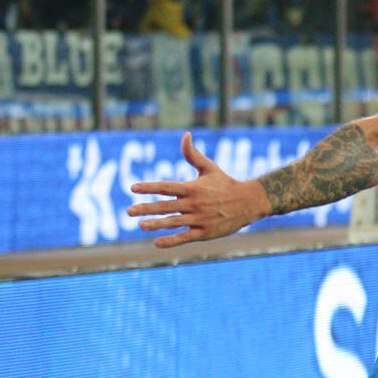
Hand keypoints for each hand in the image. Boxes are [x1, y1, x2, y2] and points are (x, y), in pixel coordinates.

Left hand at [127, 132, 269, 247]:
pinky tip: (157, 243)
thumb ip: (192, 154)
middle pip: (165, 206)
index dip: (149, 187)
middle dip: (145, 208)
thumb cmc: (226, 184)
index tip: (132, 188)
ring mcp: (199, 219)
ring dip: (156, 224)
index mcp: (192, 187)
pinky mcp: (205, 232)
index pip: (166, 187)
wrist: (249, 202)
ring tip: (140, 225)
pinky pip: (185, 237)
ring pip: (173, 222)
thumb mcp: (209, 168)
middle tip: (128, 211)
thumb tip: (185, 135)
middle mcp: (194, 203)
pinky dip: (171, 241)